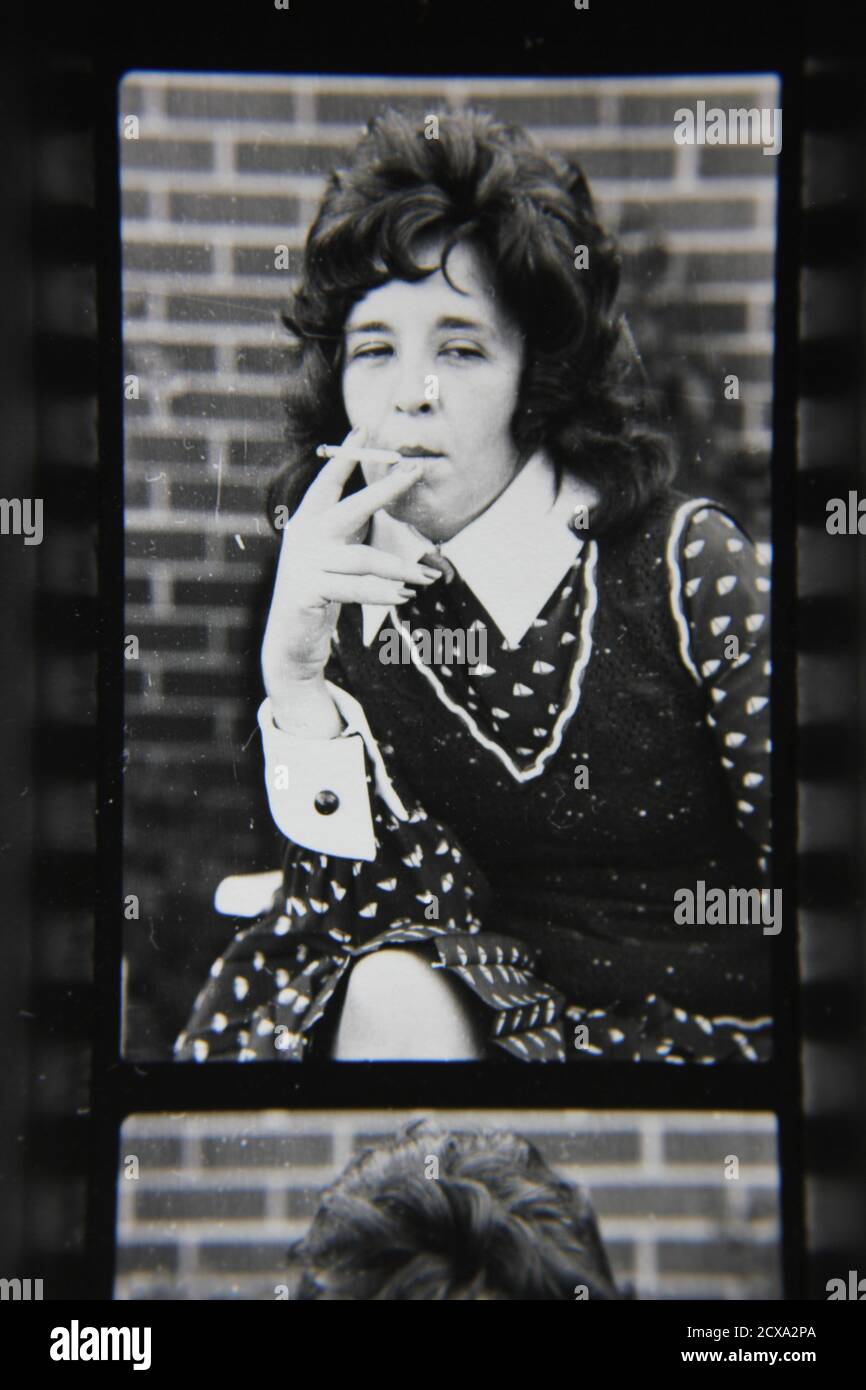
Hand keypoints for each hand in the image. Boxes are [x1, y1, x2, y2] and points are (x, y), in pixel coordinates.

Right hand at [262, 424, 439, 704]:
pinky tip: (401, 597)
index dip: (345, 456)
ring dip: (399, 567)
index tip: (363, 429)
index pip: (328, 482)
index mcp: (308, 522)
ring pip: (362, 559)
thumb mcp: (335, 554)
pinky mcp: (307, 592)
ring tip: (426, 577)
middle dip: (384, 489)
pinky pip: (354, 589)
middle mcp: (303, 537)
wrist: (290, 641)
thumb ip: (352, 529)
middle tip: (415, 471)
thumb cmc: (320, 592)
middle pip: (350, 508)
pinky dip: (380, 592)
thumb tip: (388, 498)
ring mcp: (304, 564)